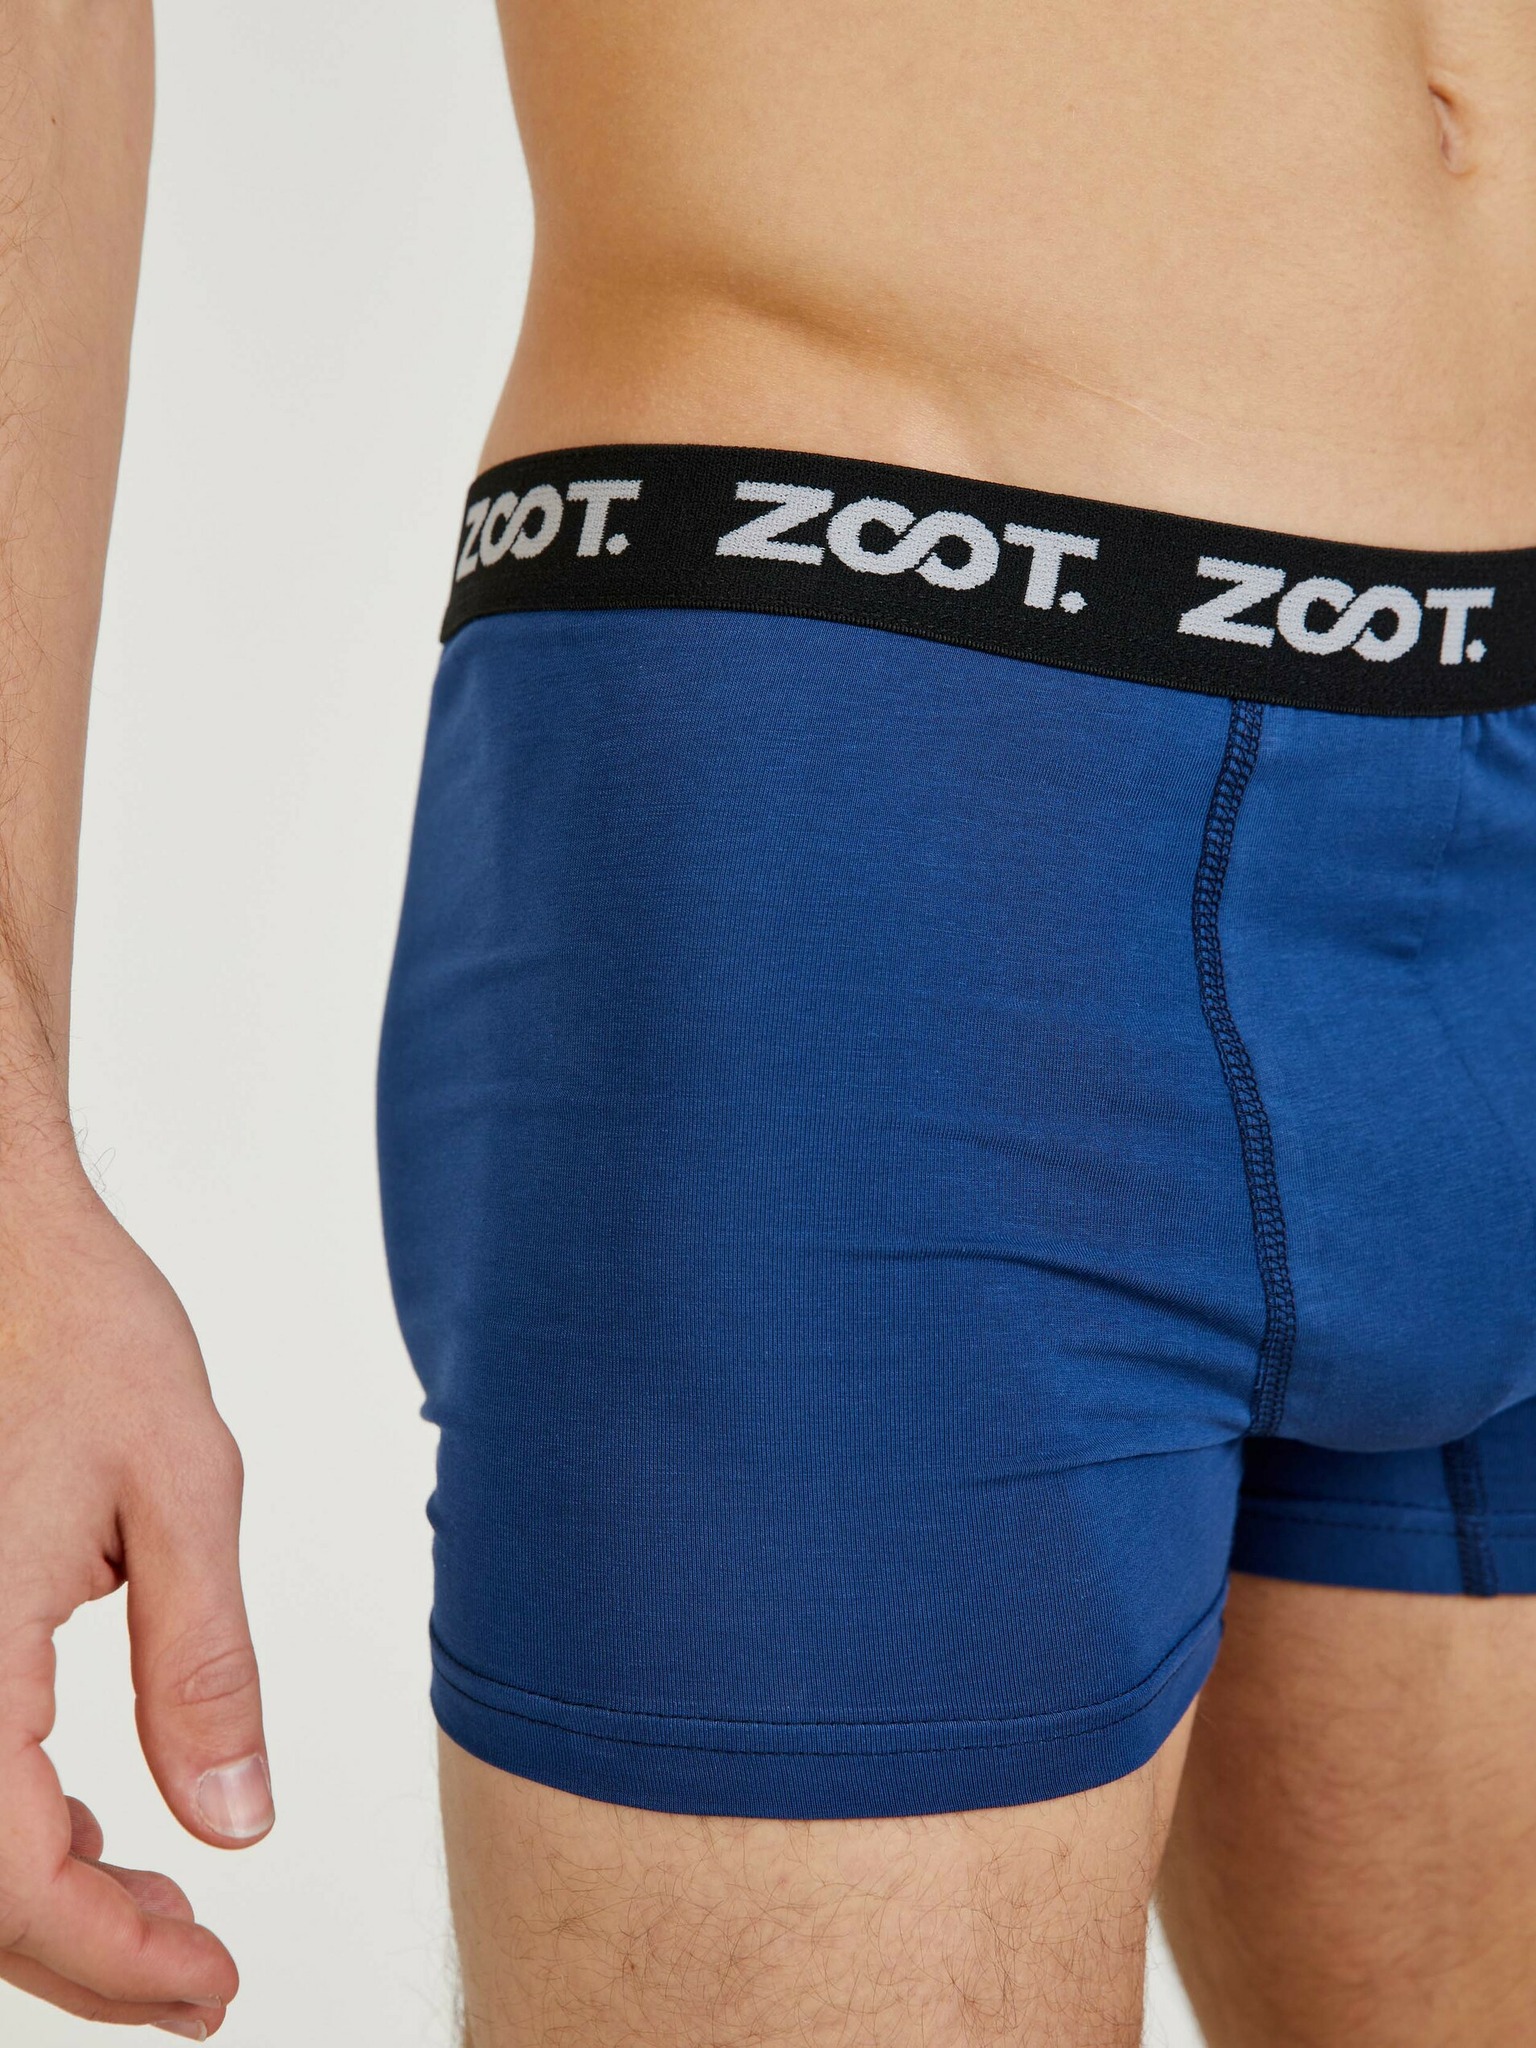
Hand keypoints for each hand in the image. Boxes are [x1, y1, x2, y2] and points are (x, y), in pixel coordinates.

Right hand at [0, 1165, 271, 2037]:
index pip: (13, 1882)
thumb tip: (234, 1820)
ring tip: (160, 1909)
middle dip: (83, 1950)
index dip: (114, 1963)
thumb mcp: (180, 1487)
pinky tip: (84, 1820)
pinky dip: (9, 1822)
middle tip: (201, 1971)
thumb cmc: (73, 1324)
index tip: (212, 1991)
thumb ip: (204, 1668)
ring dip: (40, 1898)